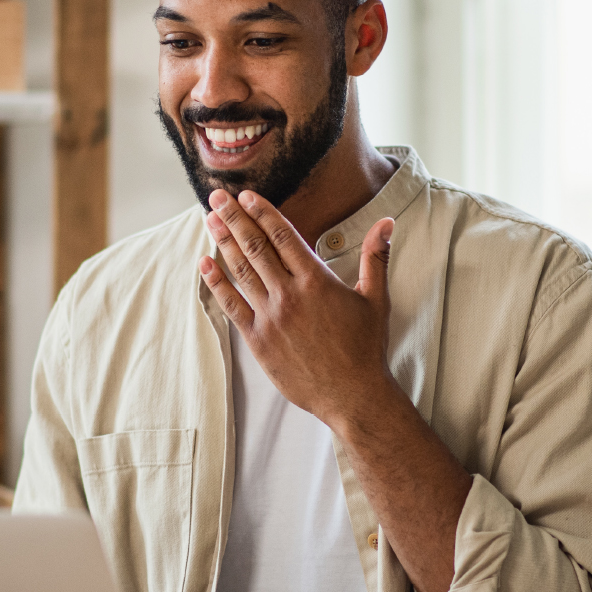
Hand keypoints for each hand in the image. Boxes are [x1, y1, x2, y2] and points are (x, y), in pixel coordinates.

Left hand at [199, 188, 403, 428]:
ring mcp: (271, 317)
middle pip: (256, 246)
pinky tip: (204, 264)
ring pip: (241, 271)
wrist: (352, 395)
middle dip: (234, 218)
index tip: (246, 196)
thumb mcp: (376, 299)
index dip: (262, 212)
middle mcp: (289, 294)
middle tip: (217, 196)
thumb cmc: (365, 348)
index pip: (283, 235)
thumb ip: (375, 257)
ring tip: (209, 219)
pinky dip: (216, 283)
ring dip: (223, 242)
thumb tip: (386, 223)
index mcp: (316, 280)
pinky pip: (232, 305)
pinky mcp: (258, 340)